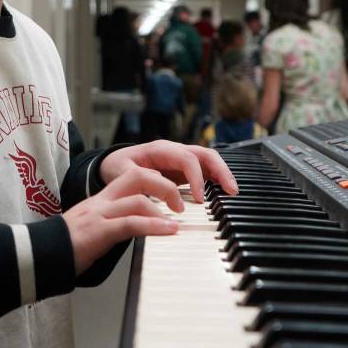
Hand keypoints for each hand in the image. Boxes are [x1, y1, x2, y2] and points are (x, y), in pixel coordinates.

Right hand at [63, 166, 182, 274]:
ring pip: (138, 198)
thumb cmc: (64, 246)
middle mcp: (101, 202)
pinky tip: (168, 231)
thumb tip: (136, 228)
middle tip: (181, 201)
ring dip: (164, 207)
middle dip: (164, 185)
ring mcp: (99, 215)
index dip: (156, 180)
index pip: (132, 177)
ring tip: (178, 220)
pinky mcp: (99, 232)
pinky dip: (154, 226)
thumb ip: (113, 223)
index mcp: (101, 199)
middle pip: (138, 176)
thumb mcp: (92, 228)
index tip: (172, 192)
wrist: (39, 254)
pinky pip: (131, 223)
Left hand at [99, 140, 237, 203]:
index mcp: (161, 149)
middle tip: (231, 190)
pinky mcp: (184, 170)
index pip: (187, 159)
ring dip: (223, 174)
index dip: (196, 178)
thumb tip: (164, 186)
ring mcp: (181, 159)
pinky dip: (216, 180)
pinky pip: (205, 171)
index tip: (200, 199)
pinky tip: (224, 192)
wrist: (115, 164)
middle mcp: (175, 151)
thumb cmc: (119, 167)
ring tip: (233, 192)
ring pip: (209, 161)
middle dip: (221, 170)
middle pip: (205, 154)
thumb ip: (141, 177)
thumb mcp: (122, 172)